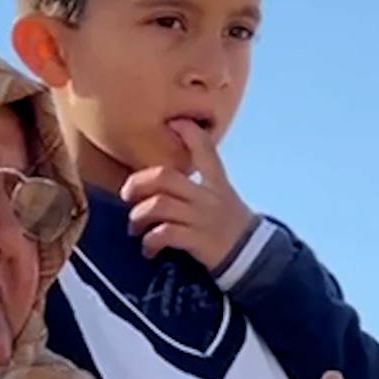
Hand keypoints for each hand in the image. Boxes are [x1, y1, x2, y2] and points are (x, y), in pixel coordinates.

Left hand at [120, 118, 255, 269]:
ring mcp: (202, 218)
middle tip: (126, 195)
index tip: (173, 122)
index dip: (190, 133)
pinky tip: (148, 249)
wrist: (252, 256)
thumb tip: (163, 175)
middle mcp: (208, 196)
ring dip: (139, 216)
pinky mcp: (198, 241)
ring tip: (136, 227)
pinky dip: (150, 241)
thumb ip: (198, 183)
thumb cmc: (228, 224)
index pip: (205, 150)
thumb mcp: (221, 196)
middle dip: (138, 183)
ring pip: (159, 205)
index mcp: (215, 182)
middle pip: (165, 177)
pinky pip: (165, 234)